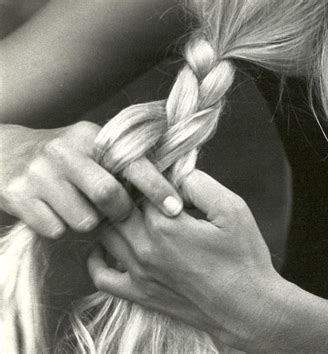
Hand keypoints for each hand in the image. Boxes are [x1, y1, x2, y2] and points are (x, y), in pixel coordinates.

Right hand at [0, 122, 182, 237]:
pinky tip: (52, 210)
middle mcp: (64, 151)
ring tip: (76, 206)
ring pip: (83, 220)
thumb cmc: (62, 156)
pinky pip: (55, 229)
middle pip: (108, 195)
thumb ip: (121, 162)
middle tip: (116, 213)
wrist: (3, 152)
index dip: (156, 187)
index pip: (131, 163)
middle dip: (119, 212)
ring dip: (86, 222)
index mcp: (90, 137)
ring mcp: (38, 173)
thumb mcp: (90, 146)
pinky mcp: (17, 195)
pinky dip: (59, 227)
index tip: (175, 208)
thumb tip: (164, 187)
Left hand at [88, 170, 282, 349]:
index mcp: (165, 225)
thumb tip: (174, 173)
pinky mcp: (139, 294)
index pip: (139, 185)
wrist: (248, 308)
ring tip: (132, 211)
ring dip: (113, 218)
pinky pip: (101, 275)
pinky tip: (111, 245)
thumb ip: (199, 184)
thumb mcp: (232, 210)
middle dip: (128, 193)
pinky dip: (97, 257)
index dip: (149, 175)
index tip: (159, 173)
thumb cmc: (244, 258)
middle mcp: (144, 248)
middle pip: (116, 207)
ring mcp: (138, 273)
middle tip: (144, 188)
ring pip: (105, 234)